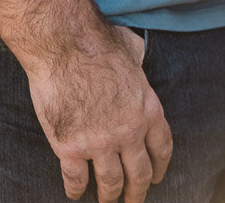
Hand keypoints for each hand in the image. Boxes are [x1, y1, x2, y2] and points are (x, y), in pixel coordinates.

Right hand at [27, 24, 171, 202]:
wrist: (63, 42)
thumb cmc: (95, 39)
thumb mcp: (130, 47)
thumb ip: (137, 59)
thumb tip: (137, 54)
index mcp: (147, 109)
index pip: (162, 148)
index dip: (159, 167)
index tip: (156, 177)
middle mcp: (129, 132)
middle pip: (139, 174)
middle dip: (137, 192)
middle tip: (133, 201)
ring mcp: (100, 143)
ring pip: (110, 183)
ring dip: (109, 196)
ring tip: (106, 201)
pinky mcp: (70, 148)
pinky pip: (75, 179)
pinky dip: (75, 190)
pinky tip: (74, 192)